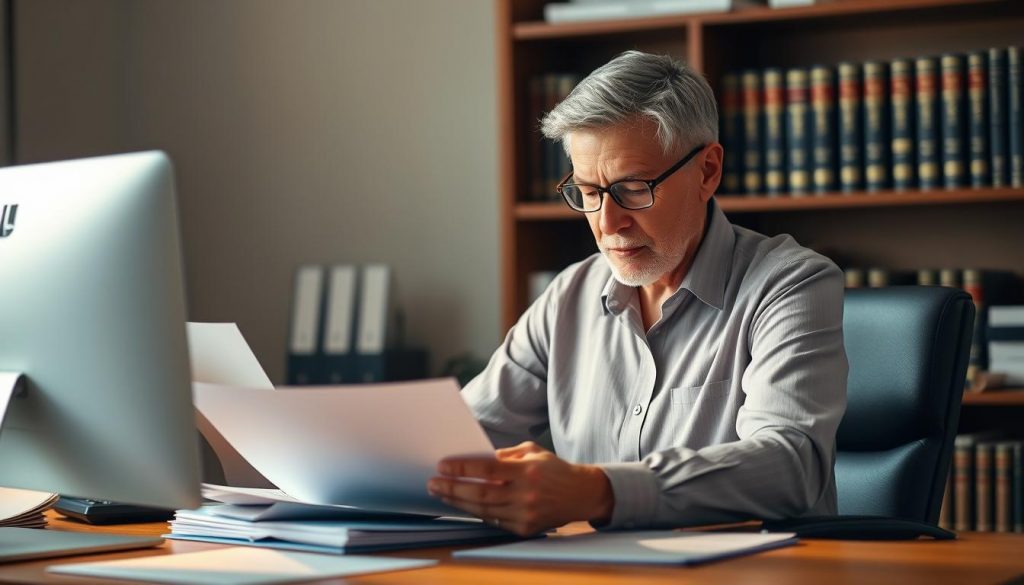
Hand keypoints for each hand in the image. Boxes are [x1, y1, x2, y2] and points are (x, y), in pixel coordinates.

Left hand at [427, 441, 613, 536]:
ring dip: (459, 503)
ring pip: (484, 511)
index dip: (462, 468)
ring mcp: (526, 514)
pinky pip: (495, 521)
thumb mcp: (532, 451)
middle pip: (481, 494)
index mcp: (527, 471)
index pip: (487, 470)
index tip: (442, 466)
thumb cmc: (554, 469)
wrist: (581, 494)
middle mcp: (526, 494)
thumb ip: (504, 455)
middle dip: (452, 489)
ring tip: (443, 494)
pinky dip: (478, 513)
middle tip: (434, 484)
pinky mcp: (526, 528)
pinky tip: (464, 505)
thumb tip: (476, 458)